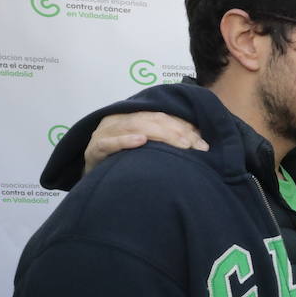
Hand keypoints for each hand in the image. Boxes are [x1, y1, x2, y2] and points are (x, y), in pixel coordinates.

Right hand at [83, 112, 207, 174]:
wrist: (97, 181)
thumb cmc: (126, 163)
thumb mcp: (148, 148)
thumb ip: (168, 140)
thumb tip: (201, 141)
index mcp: (130, 116)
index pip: (160, 116)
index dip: (182, 126)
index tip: (202, 141)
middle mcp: (117, 121)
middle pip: (150, 119)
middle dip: (176, 131)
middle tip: (195, 146)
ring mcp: (104, 134)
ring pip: (134, 127)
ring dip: (160, 134)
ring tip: (181, 143)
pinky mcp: (93, 150)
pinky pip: (108, 143)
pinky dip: (125, 141)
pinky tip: (142, 141)